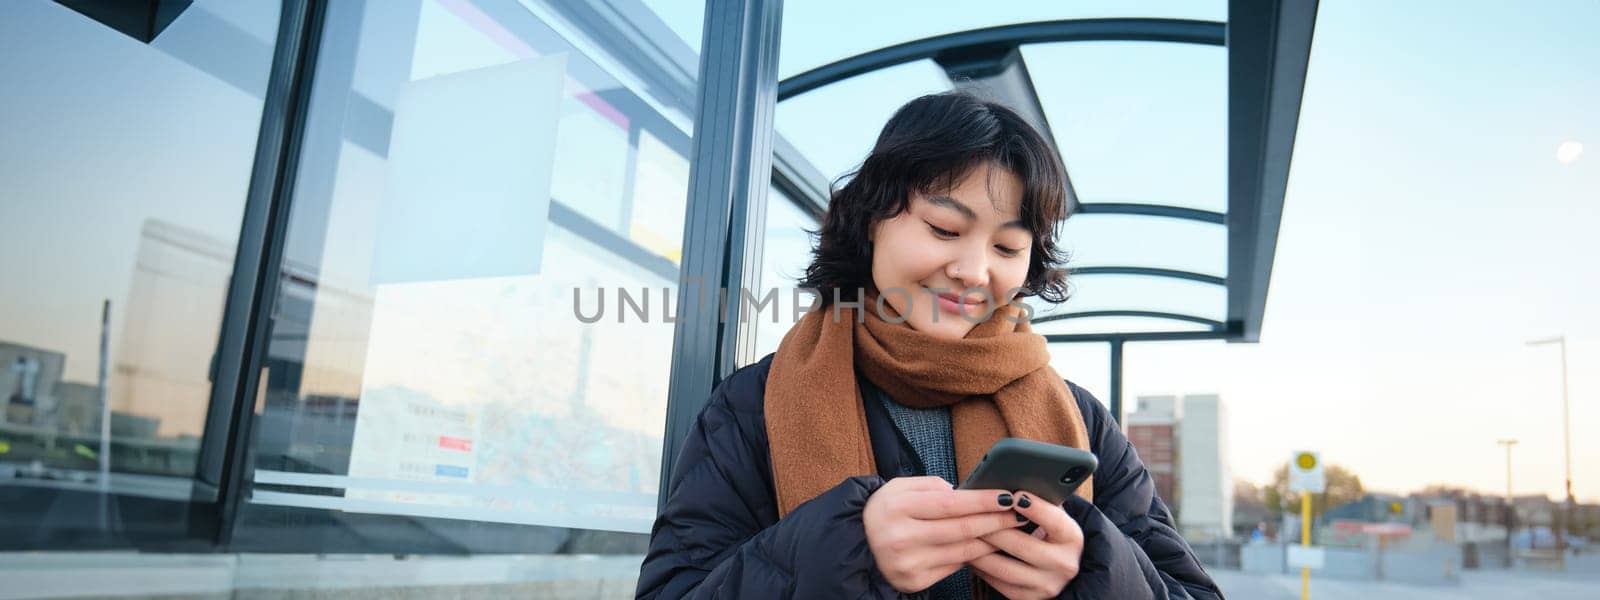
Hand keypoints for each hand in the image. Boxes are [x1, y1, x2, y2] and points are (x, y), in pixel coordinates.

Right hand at [863, 476, 1020, 592]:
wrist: (859, 544)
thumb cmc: (886, 511)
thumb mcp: (899, 487)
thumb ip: (932, 485)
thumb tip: (968, 493)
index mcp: (897, 508)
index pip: (951, 504)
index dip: (983, 500)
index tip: (1007, 496)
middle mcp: (901, 537)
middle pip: (961, 529)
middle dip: (996, 521)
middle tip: (1018, 514)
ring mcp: (907, 563)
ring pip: (963, 551)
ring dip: (991, 540)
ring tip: (1009, 529)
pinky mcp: (914, 581)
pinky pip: (954, 567)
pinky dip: (973, 556)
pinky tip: (986, 546)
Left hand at [970, 493, 1083, 598]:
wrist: (1056, 568)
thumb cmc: (1047, 531)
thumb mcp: (1052, 516)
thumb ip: (1038, 501)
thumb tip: (1009, 482)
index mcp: (1072, 538)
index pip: (1055, 521)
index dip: (1035, 507)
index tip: (1015, 494)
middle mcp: (1064, 565)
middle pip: (1022, 545)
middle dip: (994, 527)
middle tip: (972, 512)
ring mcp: (1047, 585)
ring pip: (1004, 568)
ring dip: (979, 549)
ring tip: (963, 532)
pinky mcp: (1028, 598)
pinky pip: (997, 583)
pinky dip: (979, 567)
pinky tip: (968, 552)